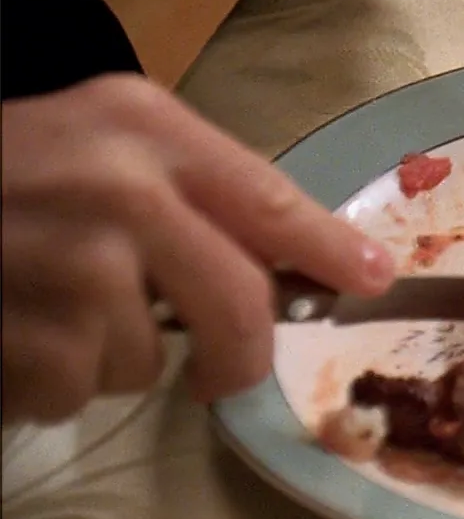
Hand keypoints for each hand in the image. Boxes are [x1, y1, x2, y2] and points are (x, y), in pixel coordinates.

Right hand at [1, 76, 395, 424]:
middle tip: (225, 373)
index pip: (268, 196)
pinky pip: (72, 391)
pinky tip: (15, 331)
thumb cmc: (5, 164)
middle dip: (241, 354)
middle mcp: (118, 191)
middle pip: (235, 302)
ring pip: (146, 359)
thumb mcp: (100, 134)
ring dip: (110, 356)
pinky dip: (46, 381)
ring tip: (52, 307)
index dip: (329, 249)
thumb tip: (295, 261)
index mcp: (143, 127)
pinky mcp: (22, 335)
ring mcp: (68, 266)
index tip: (372, 280)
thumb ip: (190, 185)